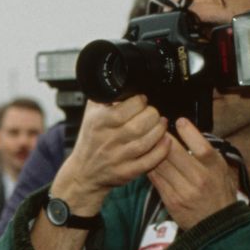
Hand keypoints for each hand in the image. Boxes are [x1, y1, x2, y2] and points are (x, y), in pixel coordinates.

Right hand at [54, 96, 171, 212]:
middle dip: (153, 115)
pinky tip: (165, 141)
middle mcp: (107, 140)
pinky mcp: (126, 172)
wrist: (83, 172)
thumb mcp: (91, 114)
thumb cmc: (90, 140)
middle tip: (153, 113)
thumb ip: (105, 95)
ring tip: (161, 124)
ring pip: (146, 142)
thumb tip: (121, 76)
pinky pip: (149, 162)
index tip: (143, 101)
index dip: (140, 101)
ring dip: (159, 130)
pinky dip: (161, 151)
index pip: (126, 108)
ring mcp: (117, 158)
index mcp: (99, 122)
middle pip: (140, 125)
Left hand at [147, 118, 237, 228]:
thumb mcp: (221, 170)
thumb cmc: (220, 192)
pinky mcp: (171, 200)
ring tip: (146, 140)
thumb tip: (189, 133)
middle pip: (174, 153)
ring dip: (151, 151)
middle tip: (155, 128)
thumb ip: (207, 154)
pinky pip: (155, 179)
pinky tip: (146, 159)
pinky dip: (149, 167)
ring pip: (161, 165)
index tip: (179, 121)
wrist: (217, 224)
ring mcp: (184, 190)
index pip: (201, 147)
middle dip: (162, 138)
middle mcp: (199, 179)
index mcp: (214, 168)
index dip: (189, 132)